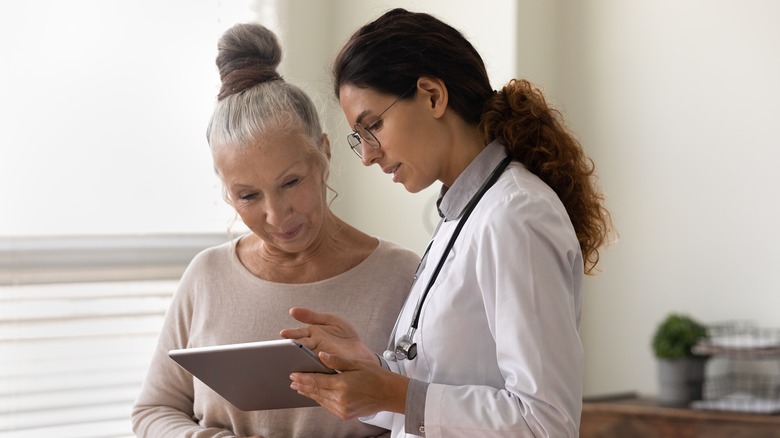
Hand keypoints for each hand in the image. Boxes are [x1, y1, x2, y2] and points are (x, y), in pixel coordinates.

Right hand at [280, 307, 375, 362]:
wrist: (361, 350)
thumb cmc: (345, 335)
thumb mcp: (330, 320)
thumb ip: (312, 316)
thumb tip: (292, 310)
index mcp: (311, 334)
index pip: (297, 334)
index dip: (290, 334)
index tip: (283, 333)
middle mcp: (312, 347)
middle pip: (299, 348)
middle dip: (291, 348)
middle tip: (284, 348)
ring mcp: (318, 359)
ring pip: (304, 359)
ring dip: (299, 360)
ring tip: (294, 359)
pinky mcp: (325, 369)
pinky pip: (316, 369)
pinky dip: (311, 369)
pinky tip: (308, 369)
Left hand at [289, 351, 407, 419]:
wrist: (389, 393)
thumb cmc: (375, 376)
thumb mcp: (356, 363)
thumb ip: (336, 361)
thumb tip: (320, 355)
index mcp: (342, 384)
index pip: (316, 381)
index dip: (303, 378)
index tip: (293, 375)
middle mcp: (340, 399)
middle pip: (315, 391)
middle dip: (303, 386)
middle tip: (293, 381)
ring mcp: (342, 409)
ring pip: (320, 400)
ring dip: (309, 393)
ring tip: (300, 388)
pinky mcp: (345, 414)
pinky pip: (327, 406)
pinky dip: (320, 400)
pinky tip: (316, 395)